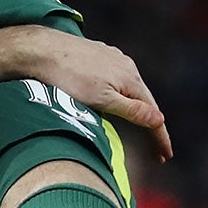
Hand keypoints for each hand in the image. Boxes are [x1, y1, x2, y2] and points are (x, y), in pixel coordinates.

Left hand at [14, 29, 172, 161]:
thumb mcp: (102, 100)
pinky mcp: (98, 55)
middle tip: (156, 152)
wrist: (41, 50)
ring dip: (138, 108)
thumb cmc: (69, 78)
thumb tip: (160, 120)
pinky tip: (117, 99)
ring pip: (130, 88)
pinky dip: (123, 95)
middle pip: (145, 100)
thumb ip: (132, 110)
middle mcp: (126, 65)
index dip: (160, 137)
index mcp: (130, 78)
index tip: (165, 157)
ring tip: (141, 128)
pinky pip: (116, 79)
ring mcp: (112, 58)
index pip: (152, 113)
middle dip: (152, 125)